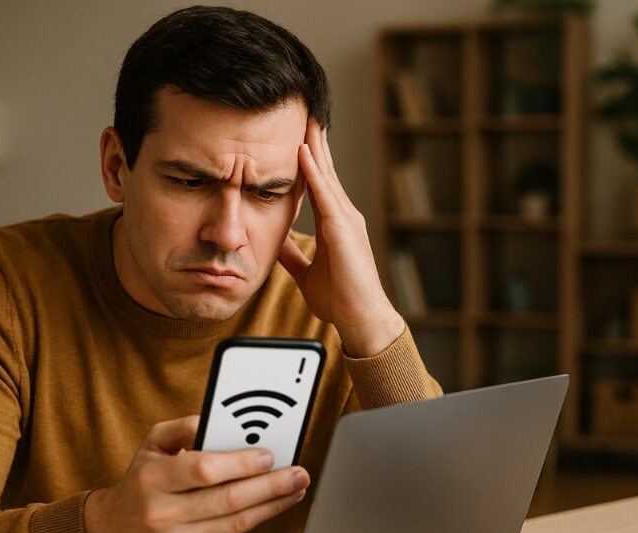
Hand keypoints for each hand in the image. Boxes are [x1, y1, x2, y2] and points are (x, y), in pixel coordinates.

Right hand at [82, 416, 309, 532]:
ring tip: (295, 489)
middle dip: (270, 486)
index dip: (241, 464)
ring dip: (272, 505)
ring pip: (235, 523)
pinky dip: (256, 520)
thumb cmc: (141, 482)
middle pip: (228, 499)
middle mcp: (161, 512)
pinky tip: (271, 506)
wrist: (114, 532)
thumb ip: (184, 427)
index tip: (268, 455)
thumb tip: (218, 421)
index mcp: (151, 478)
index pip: (203, 470)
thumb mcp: (152, 444)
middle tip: (297, 474)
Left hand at [279, 118, 404, 357]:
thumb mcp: (307, 272)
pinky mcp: (344, 228)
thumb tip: (276, 243)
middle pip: (325, 168)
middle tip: (303, 108)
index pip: (320, 181)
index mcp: (336, 223)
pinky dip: (313, 171)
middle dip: (313, 139)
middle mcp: (344, 215)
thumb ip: (294, 254)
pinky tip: (302, 151)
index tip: (297, 132)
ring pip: (326, 173)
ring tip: (303, 117)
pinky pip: (325, 193)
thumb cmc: (341, 299)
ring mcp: (346, 219)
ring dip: (313, 144)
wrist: (361, 319)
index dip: (309, 156)